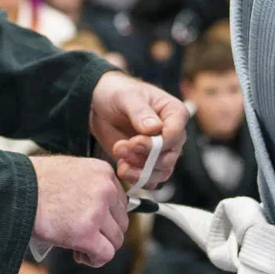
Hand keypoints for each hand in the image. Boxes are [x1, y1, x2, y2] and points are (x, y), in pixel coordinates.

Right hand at [30, 156, 127, 266]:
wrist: (14, 191)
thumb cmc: (35, 183)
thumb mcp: (71, 172)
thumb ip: (91, 186)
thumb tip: (105, 210)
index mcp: (103, 172)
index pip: (121, 202)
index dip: (106, 216)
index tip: (90, 221)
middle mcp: (105, 189)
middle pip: (121, 222)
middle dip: (104, 233)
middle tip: (82, 235)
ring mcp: (97, 211)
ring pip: (116, 240)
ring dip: (99, 246)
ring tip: (78, 245)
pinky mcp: (87, 233)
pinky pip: (105, 254)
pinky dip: (94, 259)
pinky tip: (79, 254)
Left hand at [88, 71, 186, 187]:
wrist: (99, 106)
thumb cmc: (117, 93)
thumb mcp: (126, 97)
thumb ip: (140, 112)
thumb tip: (154, 128)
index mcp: (174, 112)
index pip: (175, 135)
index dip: (156, 144)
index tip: (134, 142)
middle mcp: (172, 134)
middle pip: (170, 157)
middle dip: (144, 158)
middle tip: (120, 148)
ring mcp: (161, 150)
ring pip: (161, 173)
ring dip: (139, 171)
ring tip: (119, 157)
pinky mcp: (148, 163)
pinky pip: (150, 180)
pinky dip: (135, 178)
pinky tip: (121, 165)